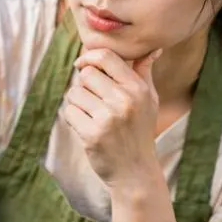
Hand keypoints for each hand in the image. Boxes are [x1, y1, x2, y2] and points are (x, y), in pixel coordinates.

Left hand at [61, 47, 163, 186]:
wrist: (135, 171)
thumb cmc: (140, 130)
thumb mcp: (149, 100)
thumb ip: (144, 73)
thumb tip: (152, 49)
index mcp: (137, 89)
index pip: (106, 57)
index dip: (89, 57)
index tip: (82, 64)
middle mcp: (124, 101)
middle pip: (86, 74)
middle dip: (84, 84)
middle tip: (93, 99)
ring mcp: (108, 118)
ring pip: (75, 92)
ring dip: (77, 102)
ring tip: (91, 115)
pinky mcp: (92, 135)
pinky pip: (69, 112)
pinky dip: (74, 118)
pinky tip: (87, 127)